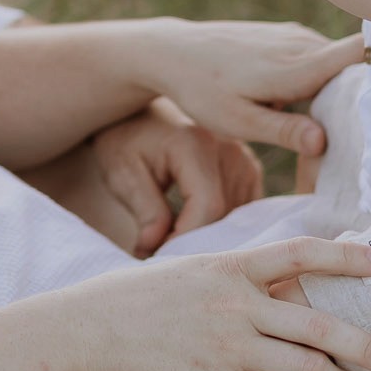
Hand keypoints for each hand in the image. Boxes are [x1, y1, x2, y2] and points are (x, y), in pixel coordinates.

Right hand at [77, 236, 370, 370]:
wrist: (85, 333)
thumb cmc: (132, 300)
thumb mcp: (186, 270)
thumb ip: (230, 275)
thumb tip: (268, 276)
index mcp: (231, 265)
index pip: (303, 253)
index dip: (347, 258)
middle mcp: (236, 302)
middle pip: (319, 321)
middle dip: (366, 343)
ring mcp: (226, 344)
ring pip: (302, 366)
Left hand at [91, 98, 262, 254]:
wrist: (140, 115)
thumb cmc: (127, 142)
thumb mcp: (122, 174)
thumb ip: (145, 211)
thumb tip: (154, 249)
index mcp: (195, 144)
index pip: (207, 207)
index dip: (185, 240)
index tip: (157, 256)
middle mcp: (227, 148)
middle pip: (224, 216)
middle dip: (193, 242)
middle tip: (160, 253)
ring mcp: (243, 158)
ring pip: (236, 218)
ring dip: (207, 235)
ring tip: (172, 238)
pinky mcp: (248, 168)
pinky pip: (243, 211)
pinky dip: (220, 225)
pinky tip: (192, 227)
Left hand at [141, 21, 364, 157]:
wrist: (174, 52)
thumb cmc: (203, 91)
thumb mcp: (238, 122)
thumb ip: (284, 131)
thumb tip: (325, 142)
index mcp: (296, 65)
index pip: (359, 52)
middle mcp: (302, 43)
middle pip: (358, 63)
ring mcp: (296, 36)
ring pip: (341, 61)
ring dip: (348, 86)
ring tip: (353, 123)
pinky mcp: (290, 37)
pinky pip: (324, 56)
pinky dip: (328, 78)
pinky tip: (320, 106)